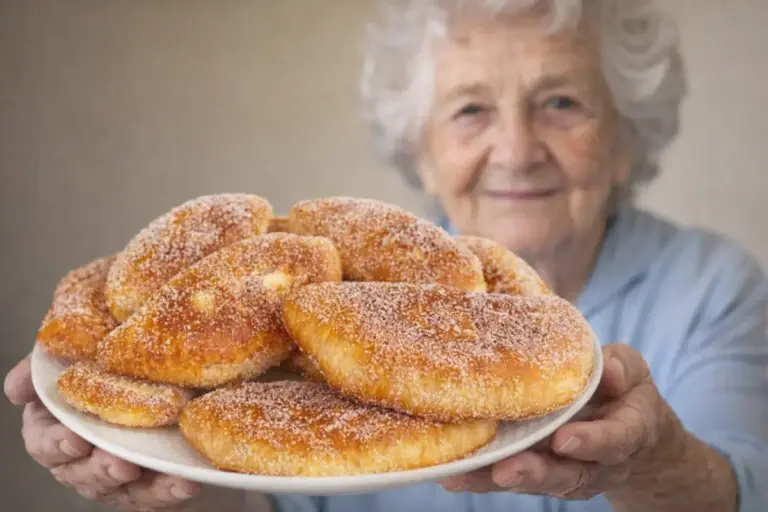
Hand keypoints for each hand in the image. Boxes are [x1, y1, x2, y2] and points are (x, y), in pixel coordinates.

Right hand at [5, 355, 200, 510]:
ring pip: (118, 489)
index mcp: (57, 426)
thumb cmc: (111, 366)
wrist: (167, 377)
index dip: (56, 444)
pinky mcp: (146, 486)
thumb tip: (16, 387)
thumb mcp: (79, 352)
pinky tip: (184, 483)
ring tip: (154, 474)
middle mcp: (82, 457)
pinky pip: (155, 496)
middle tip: (121, 464)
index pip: (44, 442)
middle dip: (100, 470)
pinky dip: (168, 491)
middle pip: (81, 473)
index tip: (76, 439)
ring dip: (136, 485)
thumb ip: (45, 363)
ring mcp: (114, 475)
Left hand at [438, 343, 686, 498]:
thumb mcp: (628, 370)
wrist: (627, 425)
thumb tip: (607, 369)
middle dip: (536, 474)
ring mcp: (567, 472)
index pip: (615, 440)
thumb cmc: (622, 387)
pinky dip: (482, 478)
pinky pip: (512, 478)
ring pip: (537, 482)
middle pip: (570, 475)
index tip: (563, 440)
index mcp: (628, 431)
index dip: (591, 442)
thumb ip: (621, 368)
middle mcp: (598, 463)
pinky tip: (452, 474)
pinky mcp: (538, 471)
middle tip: (505, 471)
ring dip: (498, 481)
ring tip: (463, 476)